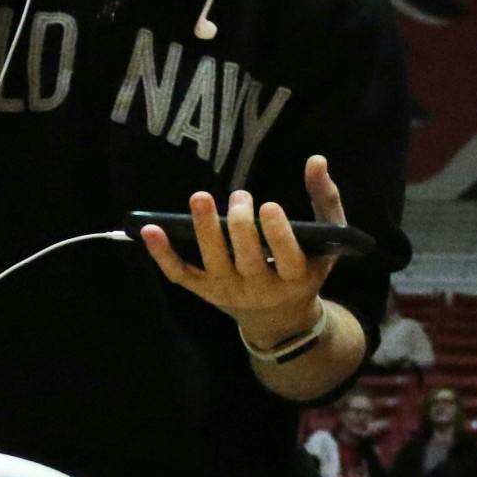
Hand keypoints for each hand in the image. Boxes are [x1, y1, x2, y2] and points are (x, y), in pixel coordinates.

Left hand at [141, 155, 344, 345]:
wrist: (279, 317)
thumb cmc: (305, 266)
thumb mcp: (327, 239)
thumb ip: (325, 199)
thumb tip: (316, 159)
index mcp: (296, 278)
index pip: (287, 259)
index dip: (277, 234)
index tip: (268, 206)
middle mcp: (262, 290)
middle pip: (248, 259)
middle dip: (241, 225)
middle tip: (240, 195)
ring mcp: (230, 292)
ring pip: (214, 263)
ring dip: (205, 230)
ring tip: (201, 198)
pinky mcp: (205, 291)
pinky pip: (181, 274)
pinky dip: (162, 255)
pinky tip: (149, 229)